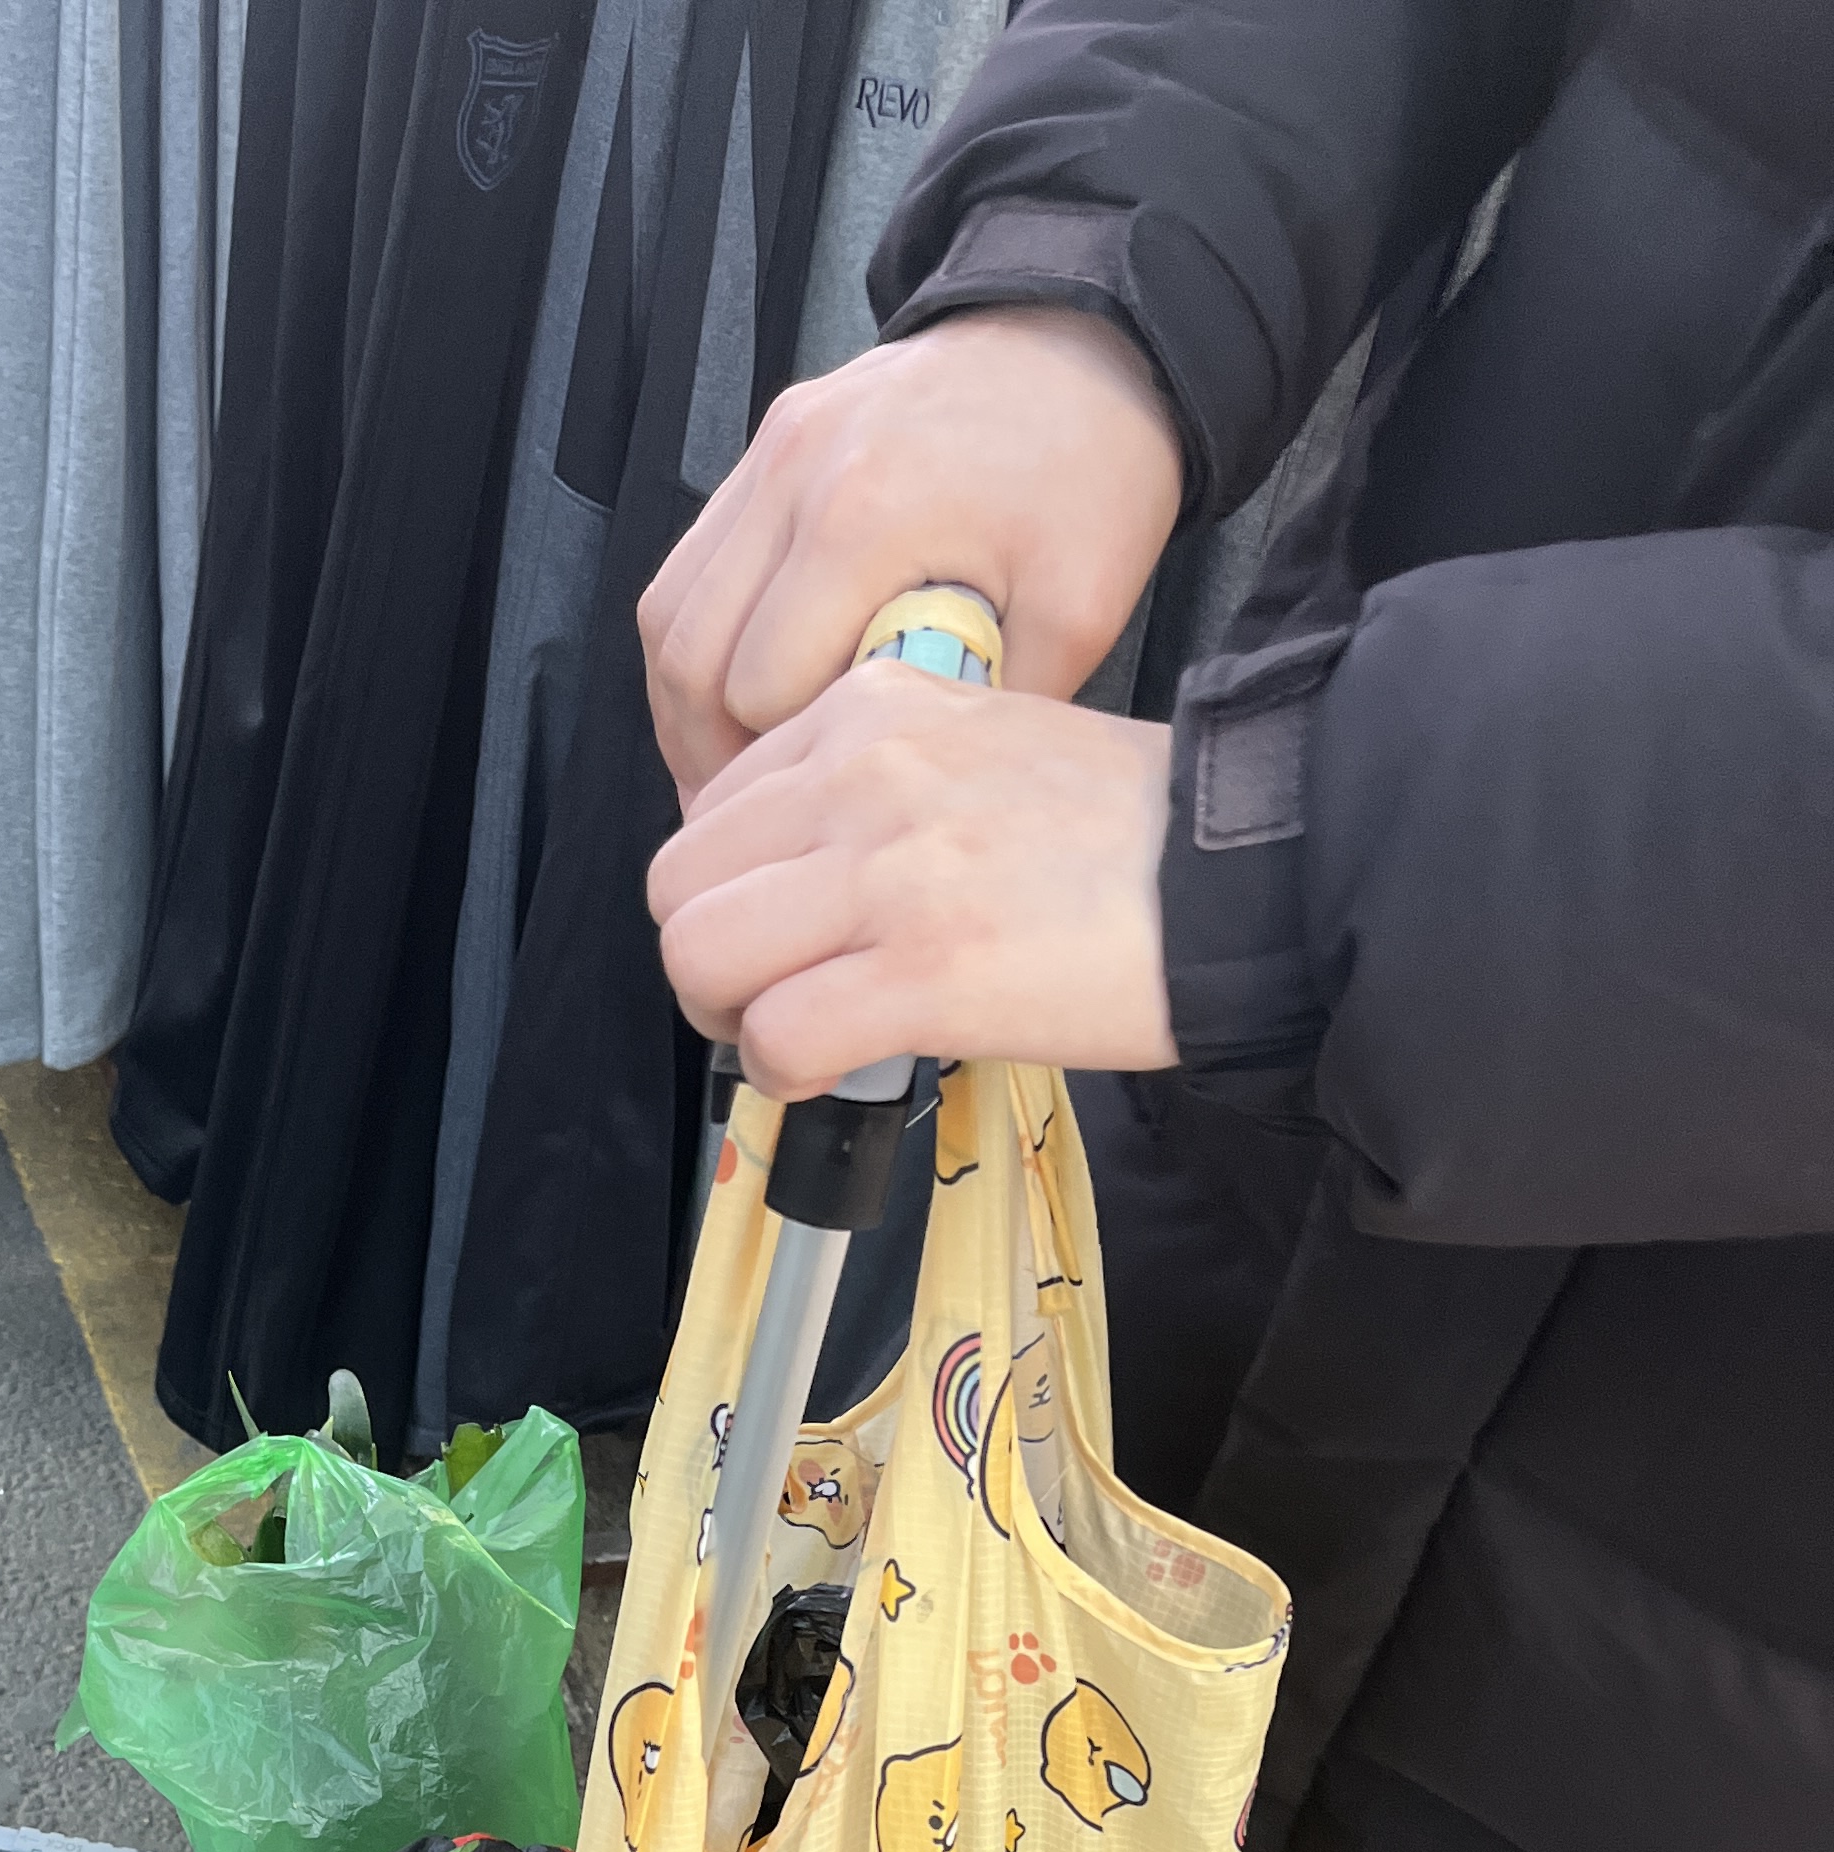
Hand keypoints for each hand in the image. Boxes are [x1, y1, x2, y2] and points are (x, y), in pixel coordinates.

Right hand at [639, 310, 1185, 795]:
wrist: (1081, 340)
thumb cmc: (1089, 466)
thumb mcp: (1078, 610)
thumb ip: (986, 711)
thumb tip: (920, 791)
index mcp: (864, 519)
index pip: (760, 691)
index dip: (783, 760)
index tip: (819, 799)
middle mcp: (794, 478)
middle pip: (688, 660)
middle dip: (711, 753)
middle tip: (751, 814)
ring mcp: (770, 455)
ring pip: (667, 615)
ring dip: (687, 704)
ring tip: (733, 763)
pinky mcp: (766, 446)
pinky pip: (690, 567)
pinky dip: (701, 641)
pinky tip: (741, 687)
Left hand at [647, 662, 1177, 1095]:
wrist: (1242, 868)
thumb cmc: (1124, 829)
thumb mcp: (978, 742)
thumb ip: (872, 781)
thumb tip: (795, 875)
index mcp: (868, 708)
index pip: (710, 809)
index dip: (727, 892)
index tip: (782, 933)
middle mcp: (861, 775)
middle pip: (679, 887)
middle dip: (708, 961)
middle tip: (769, 997)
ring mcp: (889, 874)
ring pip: (702, 958)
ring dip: (734, 1019)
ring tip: (798, 1033)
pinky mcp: (926, 973)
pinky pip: (777, 1037)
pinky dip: (787, 1071)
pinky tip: (841, 1067)